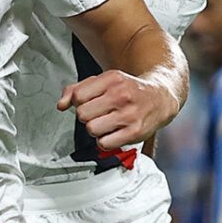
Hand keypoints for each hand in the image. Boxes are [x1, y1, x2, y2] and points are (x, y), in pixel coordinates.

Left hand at [57, 71, 179, 152]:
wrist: (160, 97)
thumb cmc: (129, 90)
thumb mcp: (104, 81)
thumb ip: (78, 89)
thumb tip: (61, 105)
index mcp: (112, 79)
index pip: (78, 96)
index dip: (80, 103)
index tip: (90, 103)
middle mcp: (121, 95)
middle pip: (83, 114)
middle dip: (87, 116)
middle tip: (99, 114)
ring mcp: (129, 114)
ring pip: (91, 129)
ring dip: (96, 129)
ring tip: (107, 123)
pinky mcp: (134, 132)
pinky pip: (104, 143)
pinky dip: (105, 141)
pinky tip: (114, 133)